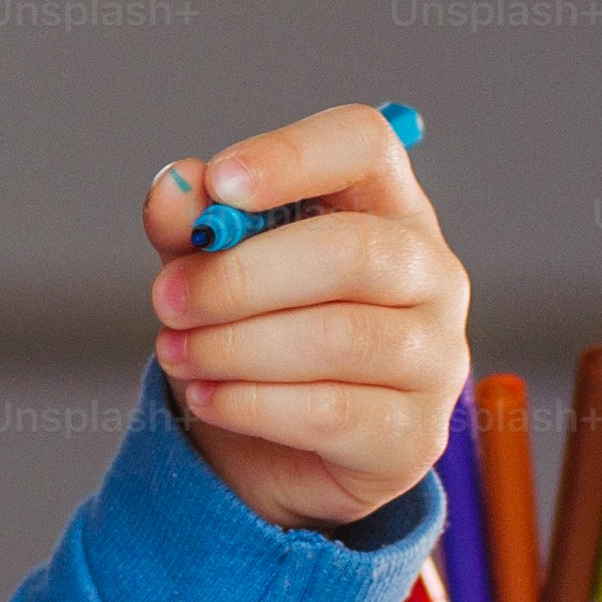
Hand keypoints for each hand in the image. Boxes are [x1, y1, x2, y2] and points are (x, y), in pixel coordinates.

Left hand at [141, 102, 471, 532]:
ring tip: (175, 352)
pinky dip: (251, 403)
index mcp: (388, 207)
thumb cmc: (252, 338)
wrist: (269, 457)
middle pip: (354, 251)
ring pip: (340, 338)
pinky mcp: (413, 437)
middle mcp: (432, 275)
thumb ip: (193, 228)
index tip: (219, 184)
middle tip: (165, 299)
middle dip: (242, 276)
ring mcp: (436, 359)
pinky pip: (331, 412)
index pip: (365, 144)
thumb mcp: (211, 274)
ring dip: (236, 345)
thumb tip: (173, 187)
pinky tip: (206, 398)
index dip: (293, 155)